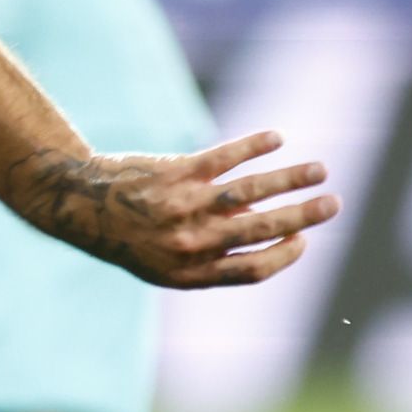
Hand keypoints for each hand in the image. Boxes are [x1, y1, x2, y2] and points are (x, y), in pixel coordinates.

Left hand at [4, 132, 338, 289]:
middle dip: (303, 217)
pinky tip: (277, 139)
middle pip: (259, 230)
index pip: (251, 269)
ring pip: (249, 192)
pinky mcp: (174, 172)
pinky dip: (254, 146)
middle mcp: (187, 242)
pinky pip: (223, 158)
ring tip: (320, 170)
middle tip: (333, 204)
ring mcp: (181, 206)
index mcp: (187, 273)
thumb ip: (212, 254)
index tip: (304, 240)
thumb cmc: (128, 235)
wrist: (78, 204)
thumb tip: (270, 233)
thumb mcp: (163, 262)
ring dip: (290, 179)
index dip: (284, 256)